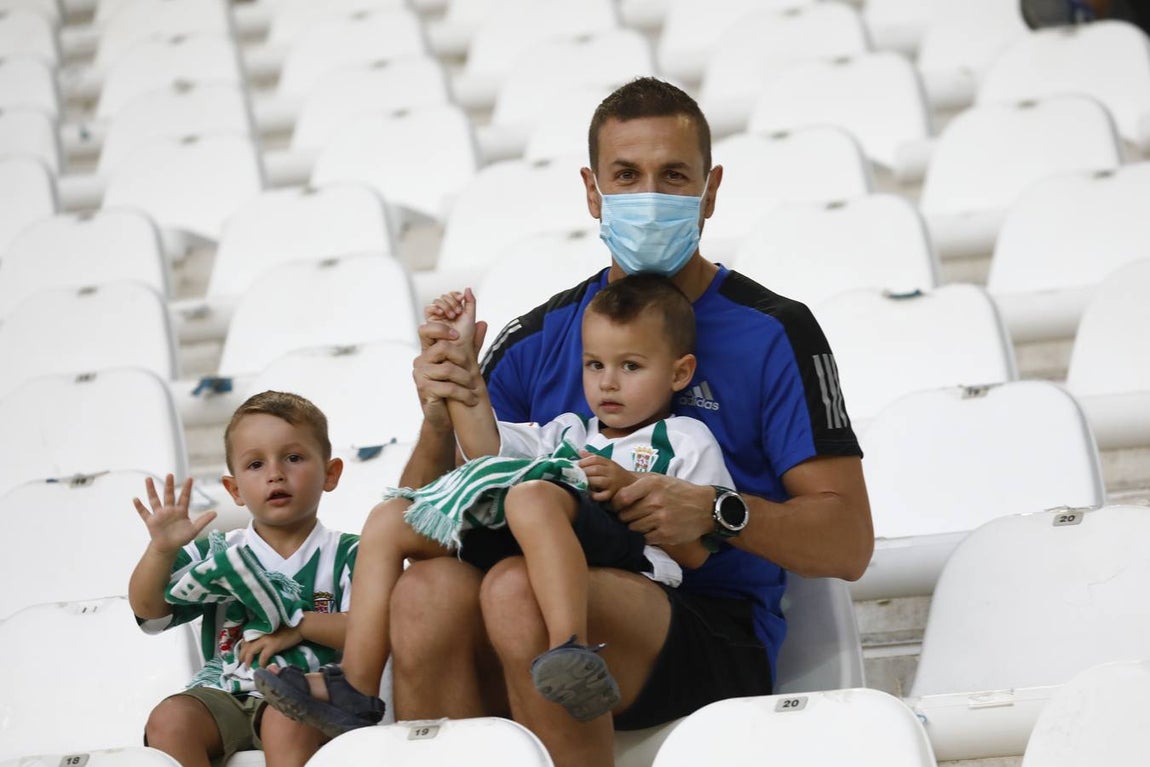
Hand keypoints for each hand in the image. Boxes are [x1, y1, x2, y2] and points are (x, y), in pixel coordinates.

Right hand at [133, 474, 215, 554]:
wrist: (168, 547)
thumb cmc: (181, 538)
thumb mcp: (194, 530)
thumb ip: (203, 521)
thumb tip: (215, 513)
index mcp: (181, 511)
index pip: (185, 497)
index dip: (187, 488)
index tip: (190, 478)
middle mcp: (169, 510)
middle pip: (169, 495)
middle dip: (169, 485)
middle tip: (170, 474)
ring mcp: (159, 515)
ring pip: (154, 500)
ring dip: (151, 490)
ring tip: (148, 479)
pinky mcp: (151, 521)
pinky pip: (144, 512)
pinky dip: (139, 506)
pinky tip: (135, 499)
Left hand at [237, 623, 302, 668]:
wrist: (300, 626)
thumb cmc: (289, 628)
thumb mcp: (274, 630)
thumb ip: (266, 635)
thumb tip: (261, 644)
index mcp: (260, 629)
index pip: (246, 639)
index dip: (242, 647)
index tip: (242, 654)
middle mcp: (260, 633)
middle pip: (245, 645)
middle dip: (242, 655)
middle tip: (241, 663)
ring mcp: (266, 639)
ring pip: (250, 651)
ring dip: (247, 660)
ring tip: (247, 667)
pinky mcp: (272, 645)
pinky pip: (262, 657)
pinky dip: (261, 663)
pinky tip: (261, 668)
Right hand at [413, 305, 488, 426]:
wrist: (444, 416)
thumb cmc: (452, 388)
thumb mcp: (463, 364)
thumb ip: (471, 344)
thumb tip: (483, 322)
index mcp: (427, 352)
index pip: (426, 330)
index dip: (441, 329)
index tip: (457, 336)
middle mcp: (420, 361)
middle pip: (442, 348)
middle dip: (463, 359)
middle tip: (474, 372)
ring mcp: (420, 376)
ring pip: (448, 369)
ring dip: (466, 379)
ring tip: (475, 388)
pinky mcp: (424, 390)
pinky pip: (449, 387)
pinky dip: (465, 394)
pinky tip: (472, 399)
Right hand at [425, 288, 477, 350]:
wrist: (458, 353)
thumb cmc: (465, 340)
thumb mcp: (471, 318)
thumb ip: (470, 303)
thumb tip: (467, 288)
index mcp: (454, 311)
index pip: (452, 296)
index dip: (455, 295)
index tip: (462, 298)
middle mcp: (445, 314)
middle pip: (444, 297)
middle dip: (451, 301)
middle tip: (458, 312)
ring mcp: (436, 318)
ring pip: (436, 301)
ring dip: (445, 305)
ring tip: (453, 315)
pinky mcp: (429, 323)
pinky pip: (428, 309)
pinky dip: (435, 308)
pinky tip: (442, 313)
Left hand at [578, 452, 634, 501]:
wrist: (632, 485)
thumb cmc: (616, 474)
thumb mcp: (608, 464)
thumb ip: (594, 458)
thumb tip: (580, 452)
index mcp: (610, 463)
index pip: (596, 459)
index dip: (584, 461)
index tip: (576, 465)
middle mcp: (612, 472)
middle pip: (596, 469)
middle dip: (583, 471)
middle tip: (575, 474)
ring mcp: (613, 484)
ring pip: (599, 481)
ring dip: (588, 481)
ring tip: (581, 482)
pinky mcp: (613, 495)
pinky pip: (602, 496)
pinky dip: (594, 495)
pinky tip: (589, 493)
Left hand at [612, 475, 713, 546]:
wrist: (706, 507)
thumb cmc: (680, 492)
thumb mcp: (661, 480)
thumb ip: (639, 485)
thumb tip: (616, 494)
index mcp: (652, 485)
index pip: (622, 497)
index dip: (615, 505)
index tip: (617, 508)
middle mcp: (655, 501)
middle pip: (625, 515)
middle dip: (625, 518)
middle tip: (630, 517)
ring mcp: (661, 519)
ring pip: (633, 528)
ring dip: (634, 528)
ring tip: (642, 524)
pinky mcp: (666, 534)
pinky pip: (645, 538)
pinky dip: (645, 536)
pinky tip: (651, 531)